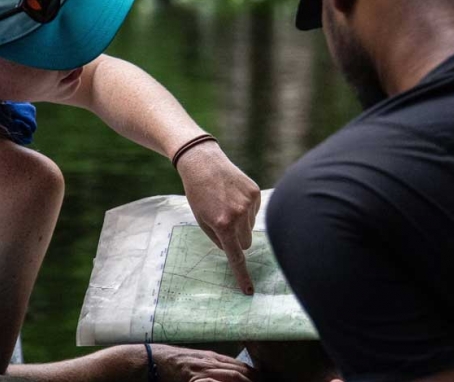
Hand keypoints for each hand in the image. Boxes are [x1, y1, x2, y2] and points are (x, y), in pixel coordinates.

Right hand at [153, 344, 257, 381]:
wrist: (155, 359)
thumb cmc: (176, 362)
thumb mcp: (199, 361)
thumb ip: (214, 365)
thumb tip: (231, 373)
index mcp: (213, 358)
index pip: (241, 366)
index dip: (255, 374)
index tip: (265, 380)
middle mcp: (211, 362)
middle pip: (240, 371)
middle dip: (254, 380)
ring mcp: (204, 370)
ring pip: (232, 375)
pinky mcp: (195, 378)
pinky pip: (213, 381)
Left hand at [176, 140, 260, 294]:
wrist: (203, 163)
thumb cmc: (198, 194)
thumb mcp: (201, 220)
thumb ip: (218, 239)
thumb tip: (234, 249)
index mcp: (223, 224)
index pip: (236, 256)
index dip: (242, 275)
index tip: (249, 291)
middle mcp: (239, 215)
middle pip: (246, 243)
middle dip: (237, 239)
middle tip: (224, 225)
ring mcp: (249, 203)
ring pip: (250, 227)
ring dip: (241, 222)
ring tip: (226, 204)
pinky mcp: (255, 193)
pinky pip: (255, 211)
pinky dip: (246, 209)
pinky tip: (233, 196)